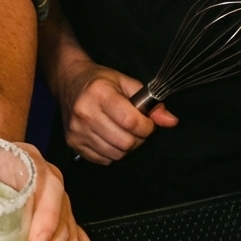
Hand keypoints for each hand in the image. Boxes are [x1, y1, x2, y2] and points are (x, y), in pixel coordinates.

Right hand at [60, 61, 177, 164]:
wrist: (69, 81)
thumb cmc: (100, 81)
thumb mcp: (126, 82)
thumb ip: (150, 102)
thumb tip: (171, 121)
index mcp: (99, 93)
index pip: (131, 122)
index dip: (146, 126)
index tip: (146, 122)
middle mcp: (85, 113)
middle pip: (125, 142)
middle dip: (138, 138)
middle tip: (134, 127)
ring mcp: (77, 130)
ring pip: (116, 154)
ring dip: (125, 147)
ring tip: (121, 131)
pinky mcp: (72, 143)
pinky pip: (103, 160)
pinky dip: (112, 152)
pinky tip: (108, 136)